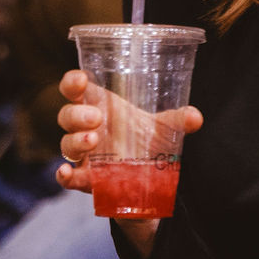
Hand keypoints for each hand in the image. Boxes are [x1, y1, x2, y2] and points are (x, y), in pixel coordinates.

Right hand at [53, 70, 203, 254]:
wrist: (148, 174)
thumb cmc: (145, 140)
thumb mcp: (163, 129)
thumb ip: (177, 121)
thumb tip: (195, 118)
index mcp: (98, 106)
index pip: (75, 89)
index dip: (72, 82)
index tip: (81, 80)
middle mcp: (85, 128)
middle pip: (67, 116)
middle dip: (77, 114)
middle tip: (97, 118)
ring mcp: (83, 154)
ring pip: (67, 145)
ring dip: (76, 141)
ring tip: (94, 140)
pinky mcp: (85, 178)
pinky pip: (67, 176)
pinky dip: (63, 175)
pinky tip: (66, 174)